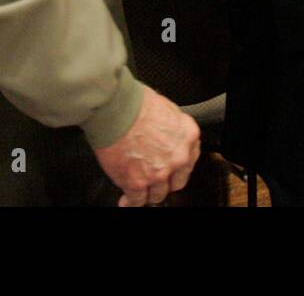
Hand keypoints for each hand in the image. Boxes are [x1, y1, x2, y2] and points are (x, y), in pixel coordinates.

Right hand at [93, 86, 200, 206]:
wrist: (114, 108)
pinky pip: (136, 200)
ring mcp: (158, 172)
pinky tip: (126, 201)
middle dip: (166, 181)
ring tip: (141, 191)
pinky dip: (130, 202)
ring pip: (157, 194)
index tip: (171, 169)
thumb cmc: (134, 102)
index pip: (189, 160)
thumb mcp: (165, 108)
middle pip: (176, 181)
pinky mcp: (136, 182)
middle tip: (155, 178)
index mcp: (187, 136)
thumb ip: (170, 127)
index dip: (178, 166)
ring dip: (149, 193)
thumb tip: (163, 133)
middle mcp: (178, 157)